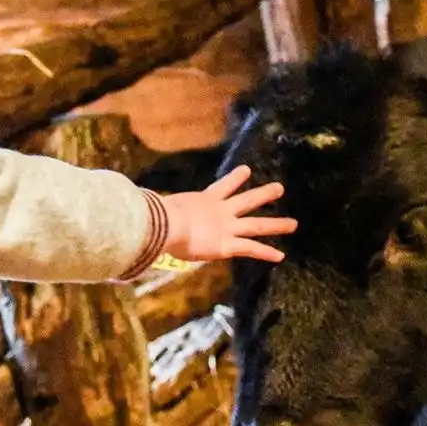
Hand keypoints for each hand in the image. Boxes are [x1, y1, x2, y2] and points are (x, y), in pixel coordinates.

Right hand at [159, 165, 296, 263]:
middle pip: (247, 200)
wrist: (165, 225)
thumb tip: (132, 199)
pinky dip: (266, 252)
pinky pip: (250, 248)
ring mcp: (226, 227)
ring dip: (276, 224)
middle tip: (279, 188)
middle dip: (263, 194)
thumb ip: (154, 206)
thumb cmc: (158, 216)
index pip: (223, 186)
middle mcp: (220, 212)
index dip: (235, 178)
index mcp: (204, 201)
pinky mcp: (227, 244)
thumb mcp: (158, 209)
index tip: (246, 169)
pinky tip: (280, 256)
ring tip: (294, 224)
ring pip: (256, 224)